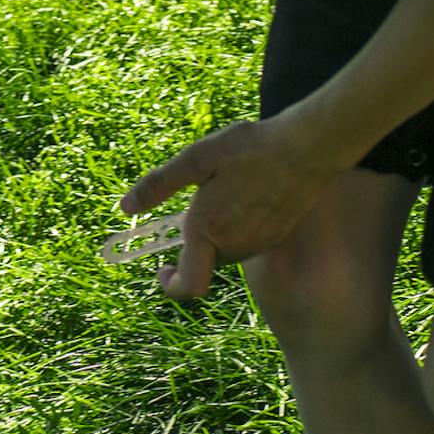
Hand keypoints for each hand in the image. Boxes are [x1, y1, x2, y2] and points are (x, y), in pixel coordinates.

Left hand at [120, 115, 336, 298]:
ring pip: (227, 249)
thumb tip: (125, 208)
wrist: (307, 148)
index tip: (161, 269)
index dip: (170, 285)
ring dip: (218, 231)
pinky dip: (239, 226)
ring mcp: (259, 244)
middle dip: (195, 240)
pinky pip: (249, 241)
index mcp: (209, 231)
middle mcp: (235, 246)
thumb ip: (159, 186)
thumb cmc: (249, 150)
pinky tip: (248, 192)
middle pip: (205, 259)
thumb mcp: (196, 159)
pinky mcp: (278, 236)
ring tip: (226, 188)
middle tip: (197, 201)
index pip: (188, 285)